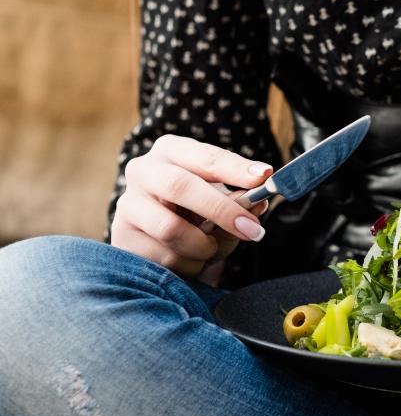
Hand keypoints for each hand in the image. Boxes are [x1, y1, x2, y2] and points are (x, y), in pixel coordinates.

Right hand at [111, 135, 272, 277]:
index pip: (205, 156)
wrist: (158, 237)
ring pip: (171, 229)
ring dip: (203, 246)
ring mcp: (127, 204)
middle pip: (180, 186)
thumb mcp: (221, 201)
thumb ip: (240, 201)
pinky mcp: (121, 237)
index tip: (264, 176)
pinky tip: (189, 259)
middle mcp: (143, 171)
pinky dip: (188, 264)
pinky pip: (162, 258)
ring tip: (211, 249)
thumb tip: (258, 203)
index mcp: (172, 151)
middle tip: (253, 230)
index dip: (235, 167)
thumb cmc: (196, 211)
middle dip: (222, 210)